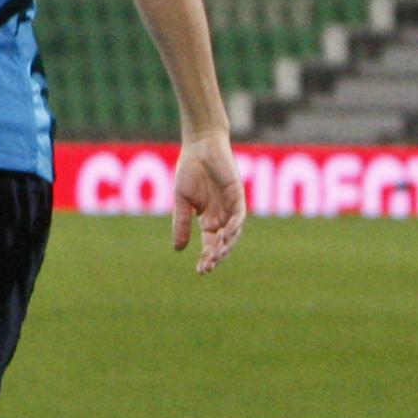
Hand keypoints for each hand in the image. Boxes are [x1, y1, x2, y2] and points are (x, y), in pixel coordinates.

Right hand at [173, 135, 244, 272]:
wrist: (200, 146)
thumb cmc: (189, 170)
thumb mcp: (182, 201)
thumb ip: (181, 224)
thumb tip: (178, 250)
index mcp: (208, 217)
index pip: (209, 243)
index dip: (206, 257)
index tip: (200, 271)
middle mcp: (222, 214)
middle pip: (222, 241)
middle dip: (216, 255)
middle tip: (208, 267)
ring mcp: (231, 205)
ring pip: (233, 231)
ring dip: (226, 244)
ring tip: (217, 255)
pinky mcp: (238, 194)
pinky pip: (239, 214)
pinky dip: (234, 225)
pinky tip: (226, 235)